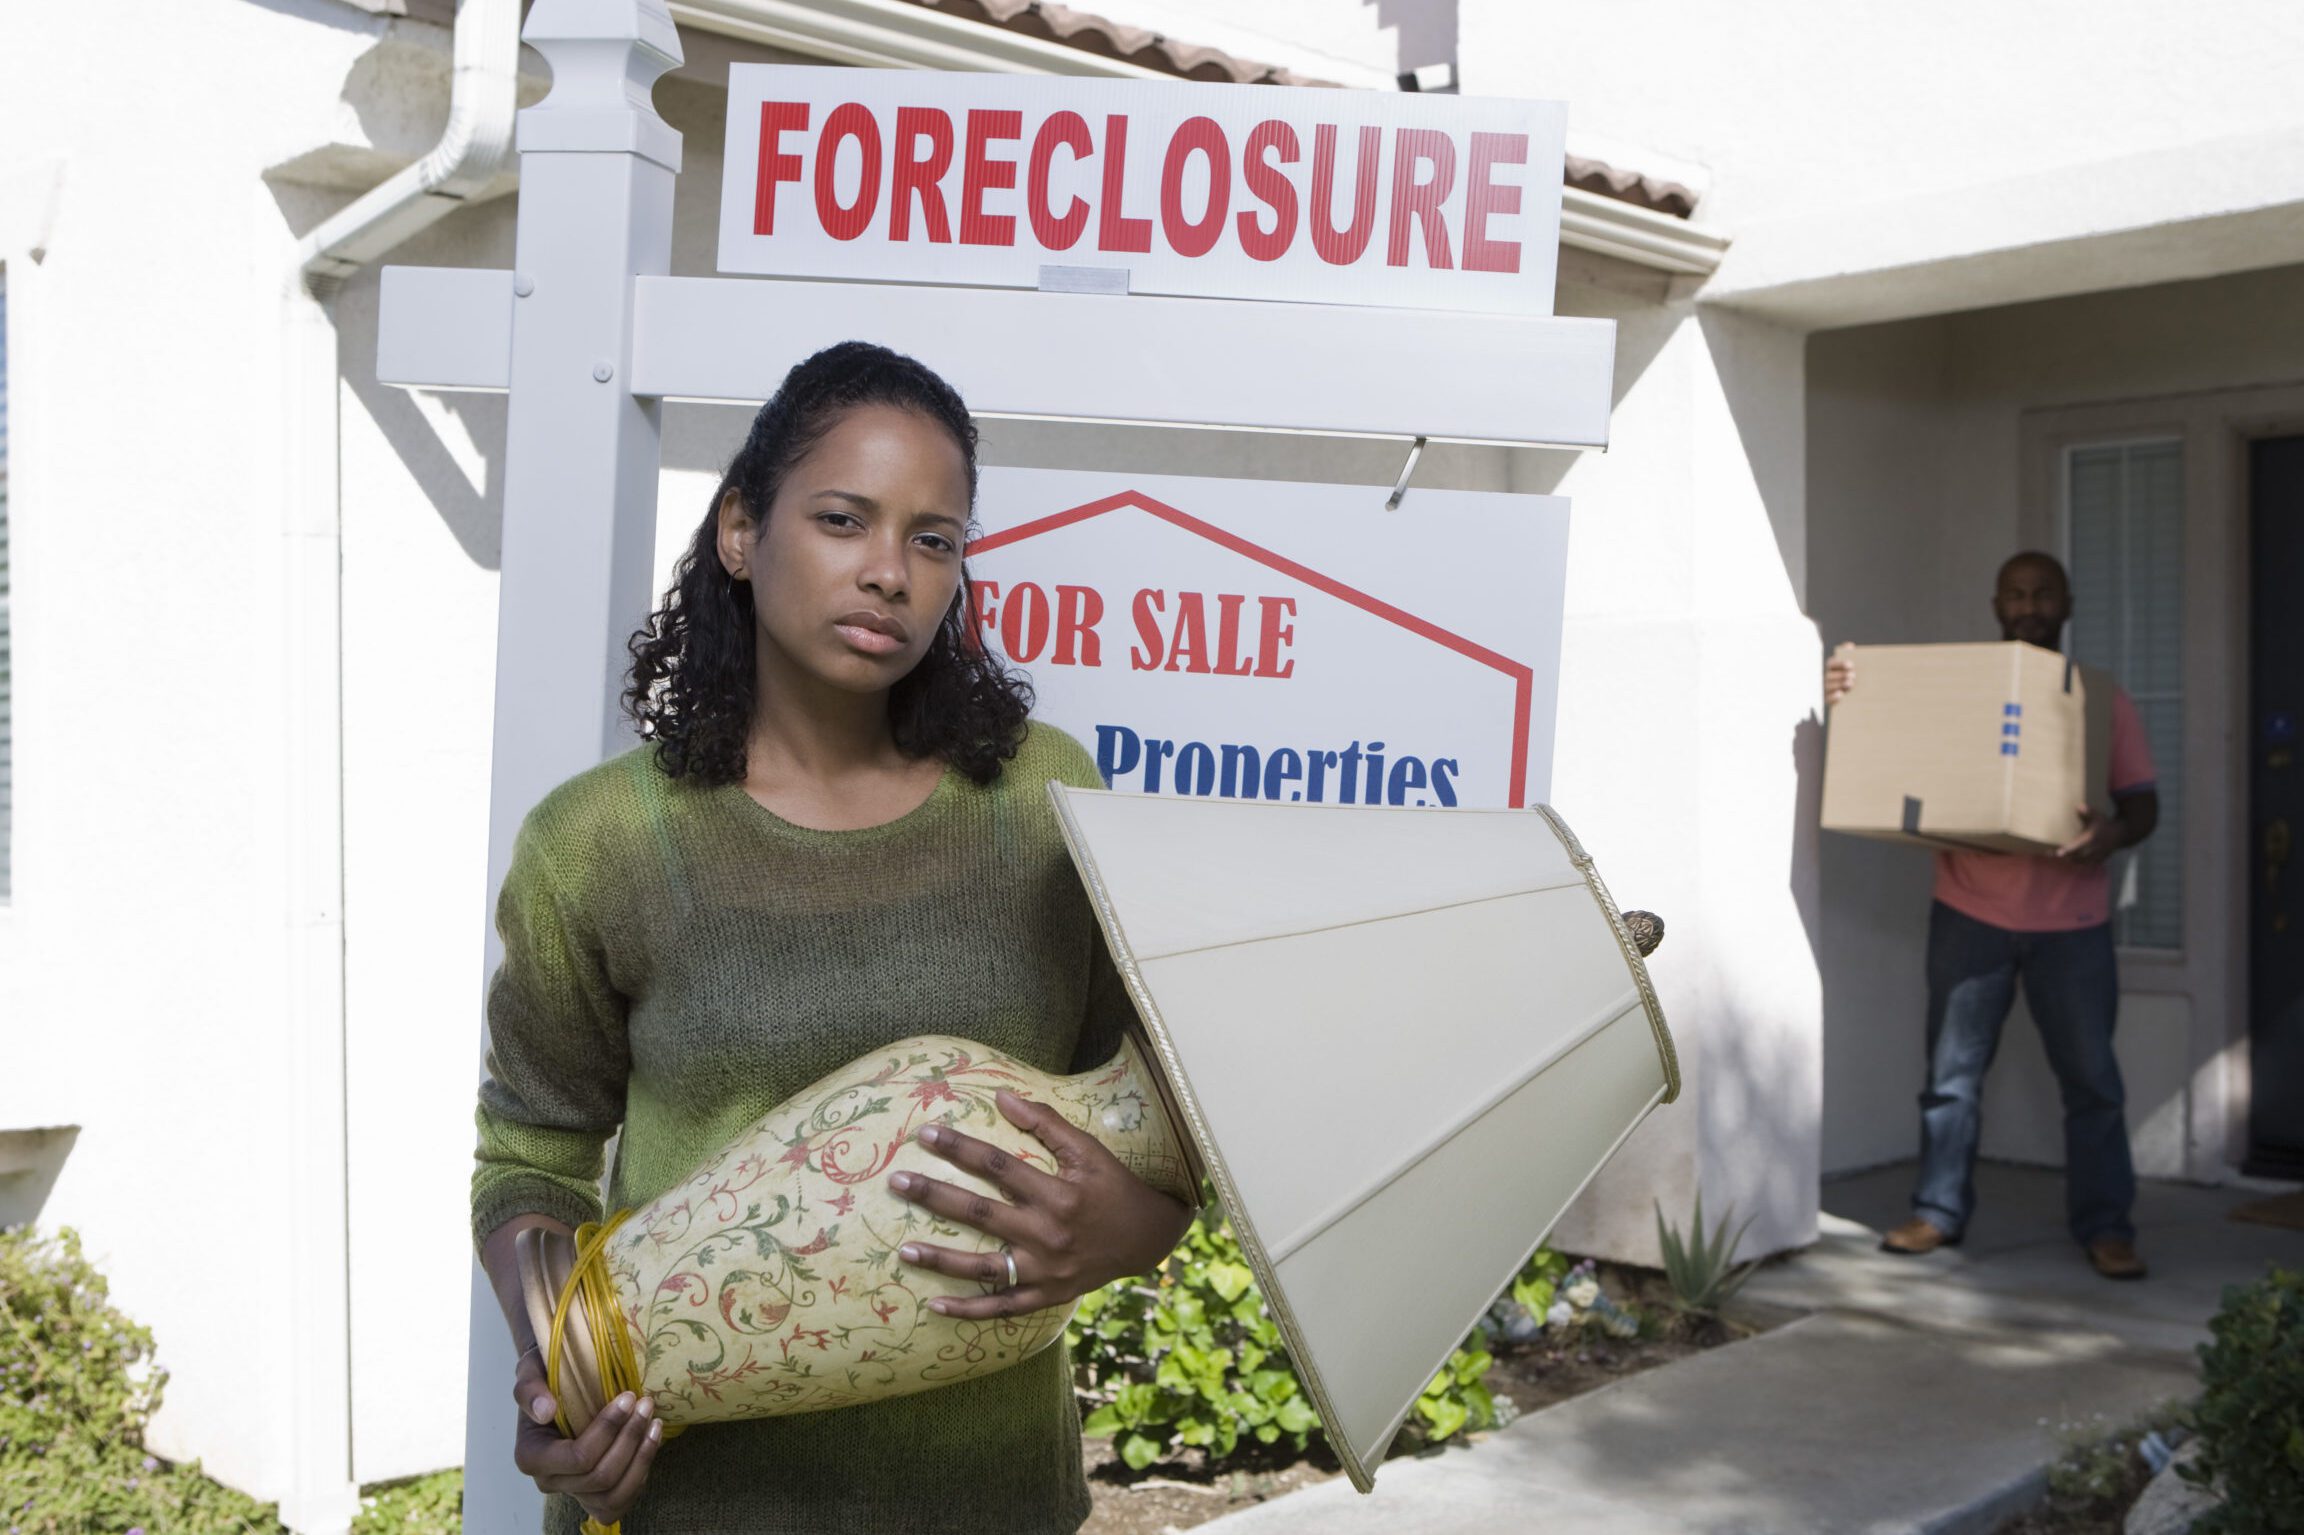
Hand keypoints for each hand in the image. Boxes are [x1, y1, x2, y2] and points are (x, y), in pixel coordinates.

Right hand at [510, 1343, 661, 1526]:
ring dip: (642, 1459)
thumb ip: (530, 1388)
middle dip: (630, 1439)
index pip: (578, 1457)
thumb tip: (545, 1411)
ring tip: (656, 1424)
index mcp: (531, 1456)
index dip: (608, 1429)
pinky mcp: (593, 1496)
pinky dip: (640, 1475)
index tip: (629, 1397)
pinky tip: (650, 1444)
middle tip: (646, 1404)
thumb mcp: (531, 1370)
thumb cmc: (546, 1377)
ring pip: (614, 1496)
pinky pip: (621, 1502)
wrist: (556, 1389)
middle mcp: (549, 1482)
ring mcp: (572, 1492)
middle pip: (601, 1478)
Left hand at [890, 1090, 1193, 1318]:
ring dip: (942, 1260)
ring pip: (985, 1267)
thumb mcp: (1089, 1150)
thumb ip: (1046, 1124)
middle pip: (981, 1214)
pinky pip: (1003, 1307)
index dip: (961, 1149)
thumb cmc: (1115, 1186)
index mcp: (1058, 1194)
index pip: (998, 1167)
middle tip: (898, 1183)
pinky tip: (936, 1306)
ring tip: (903, 1250)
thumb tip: (1002, 1097)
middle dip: (936, 1196)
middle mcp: (1048, 1234)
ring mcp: (1045, 1270)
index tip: (927, 1135)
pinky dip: (970, 1309)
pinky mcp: (1047, 1295)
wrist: (1148, 1238)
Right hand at [1825, 643, 1854, 708]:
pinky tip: (1840, 694)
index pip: (1831, 663)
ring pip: (1828, 687)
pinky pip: (1828, 699)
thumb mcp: (1852, 666)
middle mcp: (1826, 678)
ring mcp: (1826, 690)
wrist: (1856, 695)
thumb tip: (1849, 645)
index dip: (1840, 663)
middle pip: (1830, 676)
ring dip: (1838, 684)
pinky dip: (1833, 697)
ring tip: (1850, 684)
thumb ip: (1851, 655)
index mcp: (1831, 668)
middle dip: (1841, 675)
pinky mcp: (1828, 701)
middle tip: (1852, 675)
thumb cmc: (1853, 675)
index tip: (1850, 665)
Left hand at [2055, 805, 2124, 865]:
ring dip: (2070, 860)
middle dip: (2064, 856)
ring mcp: (2097, 855)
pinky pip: (2087, 864)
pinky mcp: (2100, 859)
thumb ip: (2088, 812)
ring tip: (2059, 856)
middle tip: (2049, 854)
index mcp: (2092, 838)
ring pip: (2081, 862)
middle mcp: (2094, 848)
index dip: (2068, 850)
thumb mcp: (2097, 815)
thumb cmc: (2105, 823)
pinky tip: (2070, 859)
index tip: (2058, 853)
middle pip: (2076, 857)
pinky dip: (2079, 863)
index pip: (2078, 846)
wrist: (2121, 834)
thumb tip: (2078, 806)